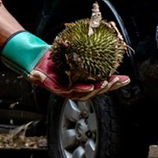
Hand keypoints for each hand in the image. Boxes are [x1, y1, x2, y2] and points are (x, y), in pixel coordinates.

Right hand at [1, 31, 129, 99]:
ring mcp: (84, 86)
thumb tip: (33, 75)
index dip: (82, 90)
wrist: (45, 65)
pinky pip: (103, 81)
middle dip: (102, 87)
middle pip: (92, 92)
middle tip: (111, 82)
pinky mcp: (90, 80)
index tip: (89, 87)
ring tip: (123, 80)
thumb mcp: (36, 72)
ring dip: (112, 85)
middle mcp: (76, 90)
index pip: (74, 92)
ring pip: (100, 88)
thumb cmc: (41, 69)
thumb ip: (36, 76)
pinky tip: (124, 78)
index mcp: (65, 90)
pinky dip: (114, 80)